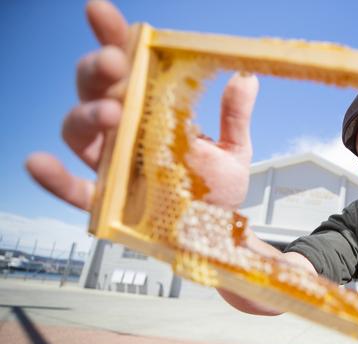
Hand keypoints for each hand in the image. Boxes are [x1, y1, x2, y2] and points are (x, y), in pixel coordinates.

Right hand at [26, 0, 258, 212]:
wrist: (217, 235)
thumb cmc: (217, 190)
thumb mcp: (234, 150)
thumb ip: (233, 116)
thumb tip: (246, 77)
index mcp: (150, 109)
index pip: (127, 66)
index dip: (112, 37)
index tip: (101, 12)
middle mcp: (124, 130)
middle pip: (95, 89)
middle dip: (99, 70)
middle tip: (118, 63)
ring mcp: (111, 164)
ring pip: (79, 130)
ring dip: (87, 115)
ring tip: (112, 113)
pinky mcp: (106, 200)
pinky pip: (74, 188)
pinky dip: (55, 178)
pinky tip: (39, 162)